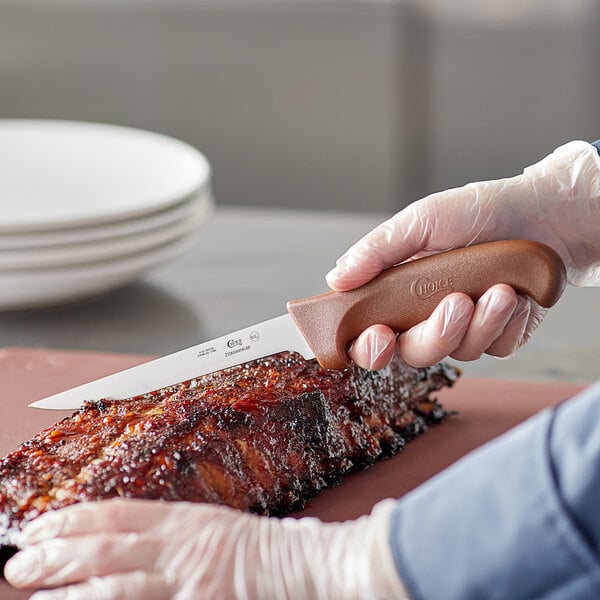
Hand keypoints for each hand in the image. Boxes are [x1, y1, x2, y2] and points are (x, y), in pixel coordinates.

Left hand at [4, 498, 407, 599]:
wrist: (317, 567)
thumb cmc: (276, 550)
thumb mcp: (224, 535)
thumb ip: (186, 542)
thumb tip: (146, 548)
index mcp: (190, 522)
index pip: (120, 513)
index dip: (77, 518)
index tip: (45, 524)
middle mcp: (184, 548)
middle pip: (108, 547)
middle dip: (58, 555)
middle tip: (21, 562)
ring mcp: (190, 582)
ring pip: (117, 585)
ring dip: (71, 590)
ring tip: (33, 593)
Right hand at [327, 140, 599, 368]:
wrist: (542, 216)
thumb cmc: (476, 212)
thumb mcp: (420, 221)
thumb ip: (377, 251)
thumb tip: (336, 279)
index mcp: (398, 293)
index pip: (368, 335)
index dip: (368, 346)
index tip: (379, 335)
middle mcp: (426, 316)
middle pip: (414, 354)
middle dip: (436, 333)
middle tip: (457, 301)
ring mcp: (463, 330)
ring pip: (459, 353)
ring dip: (482, 322)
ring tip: (500, 289)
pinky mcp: (499, 336)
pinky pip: (497, 349)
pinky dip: (507, 323)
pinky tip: (515, 295)